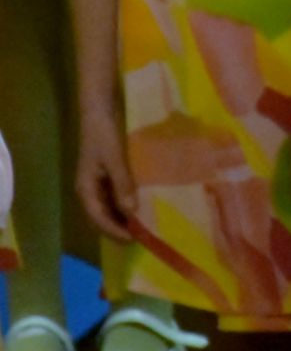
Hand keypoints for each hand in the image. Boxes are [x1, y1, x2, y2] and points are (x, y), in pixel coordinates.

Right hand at [75, 110, 135, 240]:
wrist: (100, 109)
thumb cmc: (105, 133)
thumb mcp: (115, 159)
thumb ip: (122, 184)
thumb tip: (131, 211)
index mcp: (85, 188)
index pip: (98, 218)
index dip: (114, 231)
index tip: (133, 240)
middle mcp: (89, 189)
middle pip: (102, 216)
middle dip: (119, 228)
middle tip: (142, 238)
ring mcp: (98, 182)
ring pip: (109, 207)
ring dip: (123, 217)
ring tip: (144, 226)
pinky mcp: (107, 173)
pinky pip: (116, 195)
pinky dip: (126, 203)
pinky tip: (142, 206)